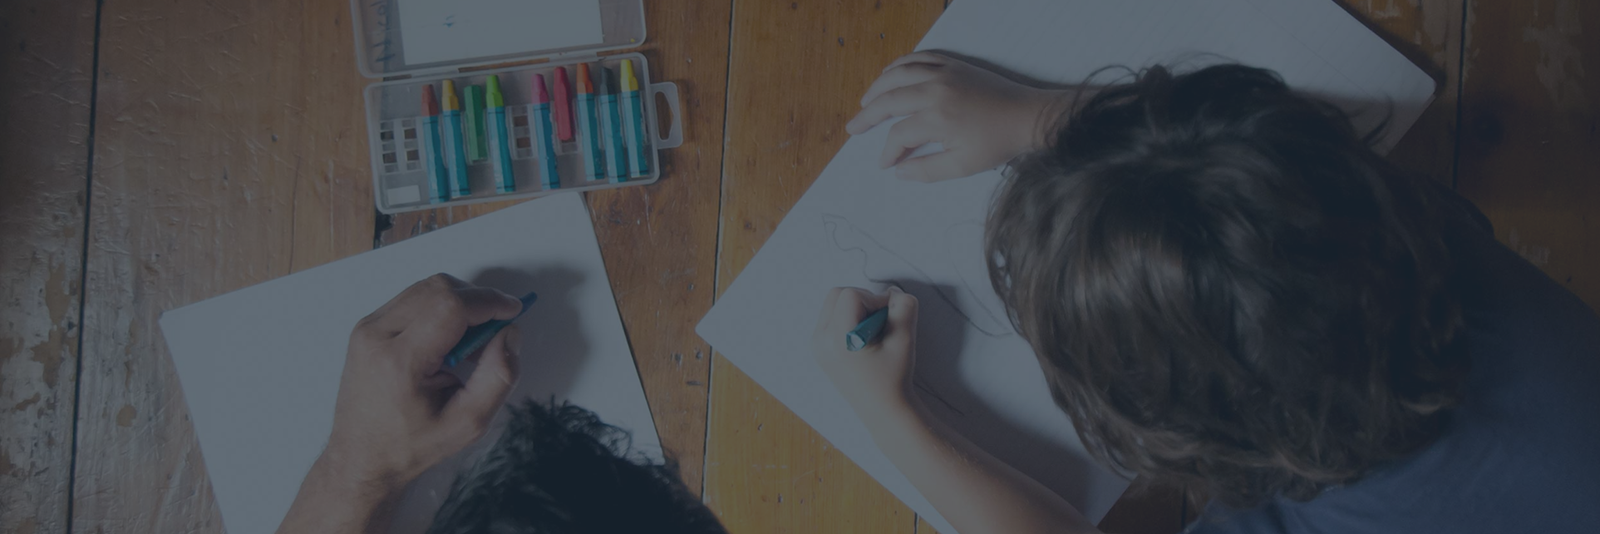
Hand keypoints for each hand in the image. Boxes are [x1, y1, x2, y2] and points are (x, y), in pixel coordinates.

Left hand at [324, 274, 523, 492]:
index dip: (488, 301)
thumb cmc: (411, 445)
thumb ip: (499, 376)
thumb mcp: (468, 423)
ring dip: (458, 303)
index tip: (513, 310)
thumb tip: (510, 334)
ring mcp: (366, 328)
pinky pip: (412, 299)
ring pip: (425, 288)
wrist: (360, 457)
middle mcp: (376, 336)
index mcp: (399, 361)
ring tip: (470, 342)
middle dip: (476, 300)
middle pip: (438, 288)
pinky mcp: (366, 327)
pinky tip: (447, 341)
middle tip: (494, 331)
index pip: (449, 306)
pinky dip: (439, 308)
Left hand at [812, 286, 919, 420]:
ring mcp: (816, 345)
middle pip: (837, 294)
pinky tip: (863, 339)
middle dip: (862, 300)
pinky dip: (848, 318)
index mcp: (837, 339)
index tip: (888, 319)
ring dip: (855, 308)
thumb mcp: (905, 338)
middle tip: (880, 323)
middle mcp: (820, 341)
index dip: (875, 299)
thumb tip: (892, 292)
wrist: (883, 410)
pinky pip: (831, 318)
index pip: (851, 295)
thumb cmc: (895, 376)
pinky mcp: (820, 349)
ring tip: (872, 332)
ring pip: (833, 304)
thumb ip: (903, 307)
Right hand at [846, 51, 1070, 181]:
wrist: (1027, 117)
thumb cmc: (997, 144)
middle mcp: (935, 91)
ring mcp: (943, 73)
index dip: (888, 151)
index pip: (899, 134)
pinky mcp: (953, 65)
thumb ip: (927, 170)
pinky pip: (918, 57)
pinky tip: (890, 75)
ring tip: (865, 101)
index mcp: (937, 118)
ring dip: (878, 87)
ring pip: (898, 74)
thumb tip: (898, 171)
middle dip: (868, 116)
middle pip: (889, 100)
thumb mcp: (963, 166)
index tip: (885, 164)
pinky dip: (899, 65)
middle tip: (853, 127)